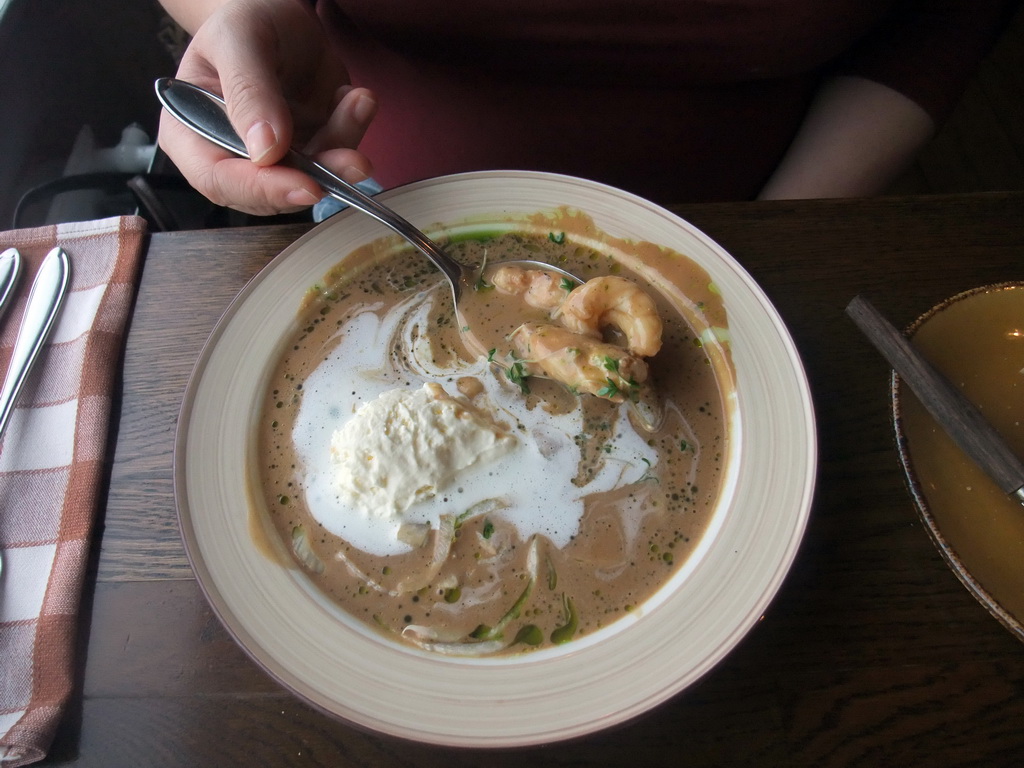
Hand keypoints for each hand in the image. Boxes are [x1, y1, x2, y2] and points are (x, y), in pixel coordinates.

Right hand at [157, 0, 376, 214]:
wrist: (279, 14)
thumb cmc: (245, 21)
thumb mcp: (239, 40)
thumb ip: (248, 91)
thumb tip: (265, 149)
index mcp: (190, 132)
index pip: (218, 179)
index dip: (262, 189)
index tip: (305, 186)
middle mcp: (228, 154)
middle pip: (268, 192)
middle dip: (315, 178)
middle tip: (354, 161)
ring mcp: (271, 157)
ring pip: (308, 180)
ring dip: (341, 153)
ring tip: (359, 104)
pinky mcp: (306, 151)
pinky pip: (332, 156)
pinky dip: (351, 131)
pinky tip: (357, 99)